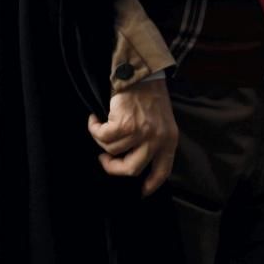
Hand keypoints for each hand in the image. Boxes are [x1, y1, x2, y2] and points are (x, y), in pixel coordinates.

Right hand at [87, 78, 177, 196]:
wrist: (142, 71)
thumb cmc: (150, 94)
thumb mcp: (162, 120)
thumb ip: (154, 141)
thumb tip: (135, 160)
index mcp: (169, 140)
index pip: (162, 171)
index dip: (150, 185)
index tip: (141, 193)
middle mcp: (157, 139)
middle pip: (131, 169)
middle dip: (113, 168)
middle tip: (105, 160)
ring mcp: (140, 133)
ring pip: (113, 151)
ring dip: (101, 141)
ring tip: (100, 127)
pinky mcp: (124, 124)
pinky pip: (102, 137)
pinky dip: (94, 129)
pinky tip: (94, 119)